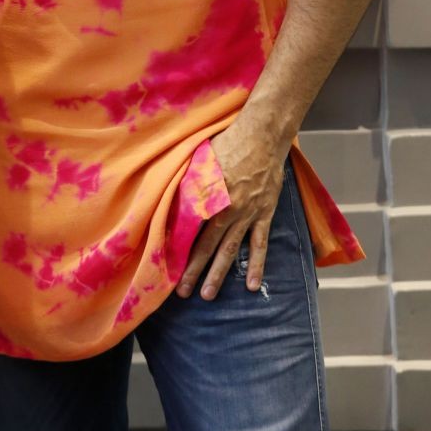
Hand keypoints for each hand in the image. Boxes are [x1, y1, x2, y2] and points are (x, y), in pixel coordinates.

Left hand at [175, 123, 285, 300]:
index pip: (189, 229)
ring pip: (230, 250)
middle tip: (182, 292)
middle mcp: (227, 210)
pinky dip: (256, 265)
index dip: (178, 248)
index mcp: (208, 196)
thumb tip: (173, 202)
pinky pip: (259, 244)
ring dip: (219, 274)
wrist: (262, 135)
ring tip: (208, 294)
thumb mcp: (200, 159)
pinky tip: (253, 285)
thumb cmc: (227, 143)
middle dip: (193, 269)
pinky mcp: (264, 213)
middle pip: (207, 245)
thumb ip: (188, 183)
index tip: (167, 266)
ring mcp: (248, 214)